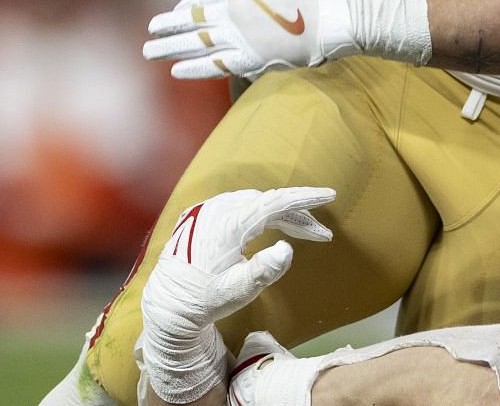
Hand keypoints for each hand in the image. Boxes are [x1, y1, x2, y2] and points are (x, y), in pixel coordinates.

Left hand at [138, 186, 335, 402]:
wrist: (169, 305)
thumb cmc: (205, 300)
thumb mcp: (237, 292)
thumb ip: (264, 271)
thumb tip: (287, 248)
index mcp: (227, 224)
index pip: (274, 202)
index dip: (305, 198)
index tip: (330, 195)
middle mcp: (217, 210)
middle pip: (267, 202)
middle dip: (297, 215)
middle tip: (320, 234)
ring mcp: (208, 210)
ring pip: (254, 203)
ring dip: (280, 215)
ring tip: (301, 231)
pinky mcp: (202, 215)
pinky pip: (240, 206)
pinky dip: (261, 214)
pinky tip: (272, 226)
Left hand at [144, 0, 355, 80]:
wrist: (328, 18)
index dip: (183, 7)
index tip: (173, 13)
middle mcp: (231, 11)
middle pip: (190, 20)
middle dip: (167, 26)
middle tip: (149, 31)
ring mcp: (237, 36)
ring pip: (194, 42)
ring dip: (169, 48)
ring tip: (149, 51)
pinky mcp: (247, 58)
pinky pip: (213, 65)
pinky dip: (193, 68)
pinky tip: (176, 71)